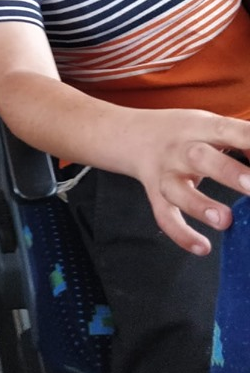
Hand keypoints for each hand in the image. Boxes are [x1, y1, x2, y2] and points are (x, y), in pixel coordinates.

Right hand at [133, 108, 249, 254]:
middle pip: (199, 157)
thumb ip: (243, 140)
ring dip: (199, 205)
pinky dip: (181, 234)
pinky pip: (164, 216)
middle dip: (227, 172)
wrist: (135, 136)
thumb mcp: (211, 125)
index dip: (248, 138)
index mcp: (199, 127)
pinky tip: (202, 247)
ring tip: (226, 221)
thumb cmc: (187, 133)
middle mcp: (179, 149)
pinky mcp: (156, 195)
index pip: (225, 129)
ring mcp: (164, 173)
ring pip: (175, 189)